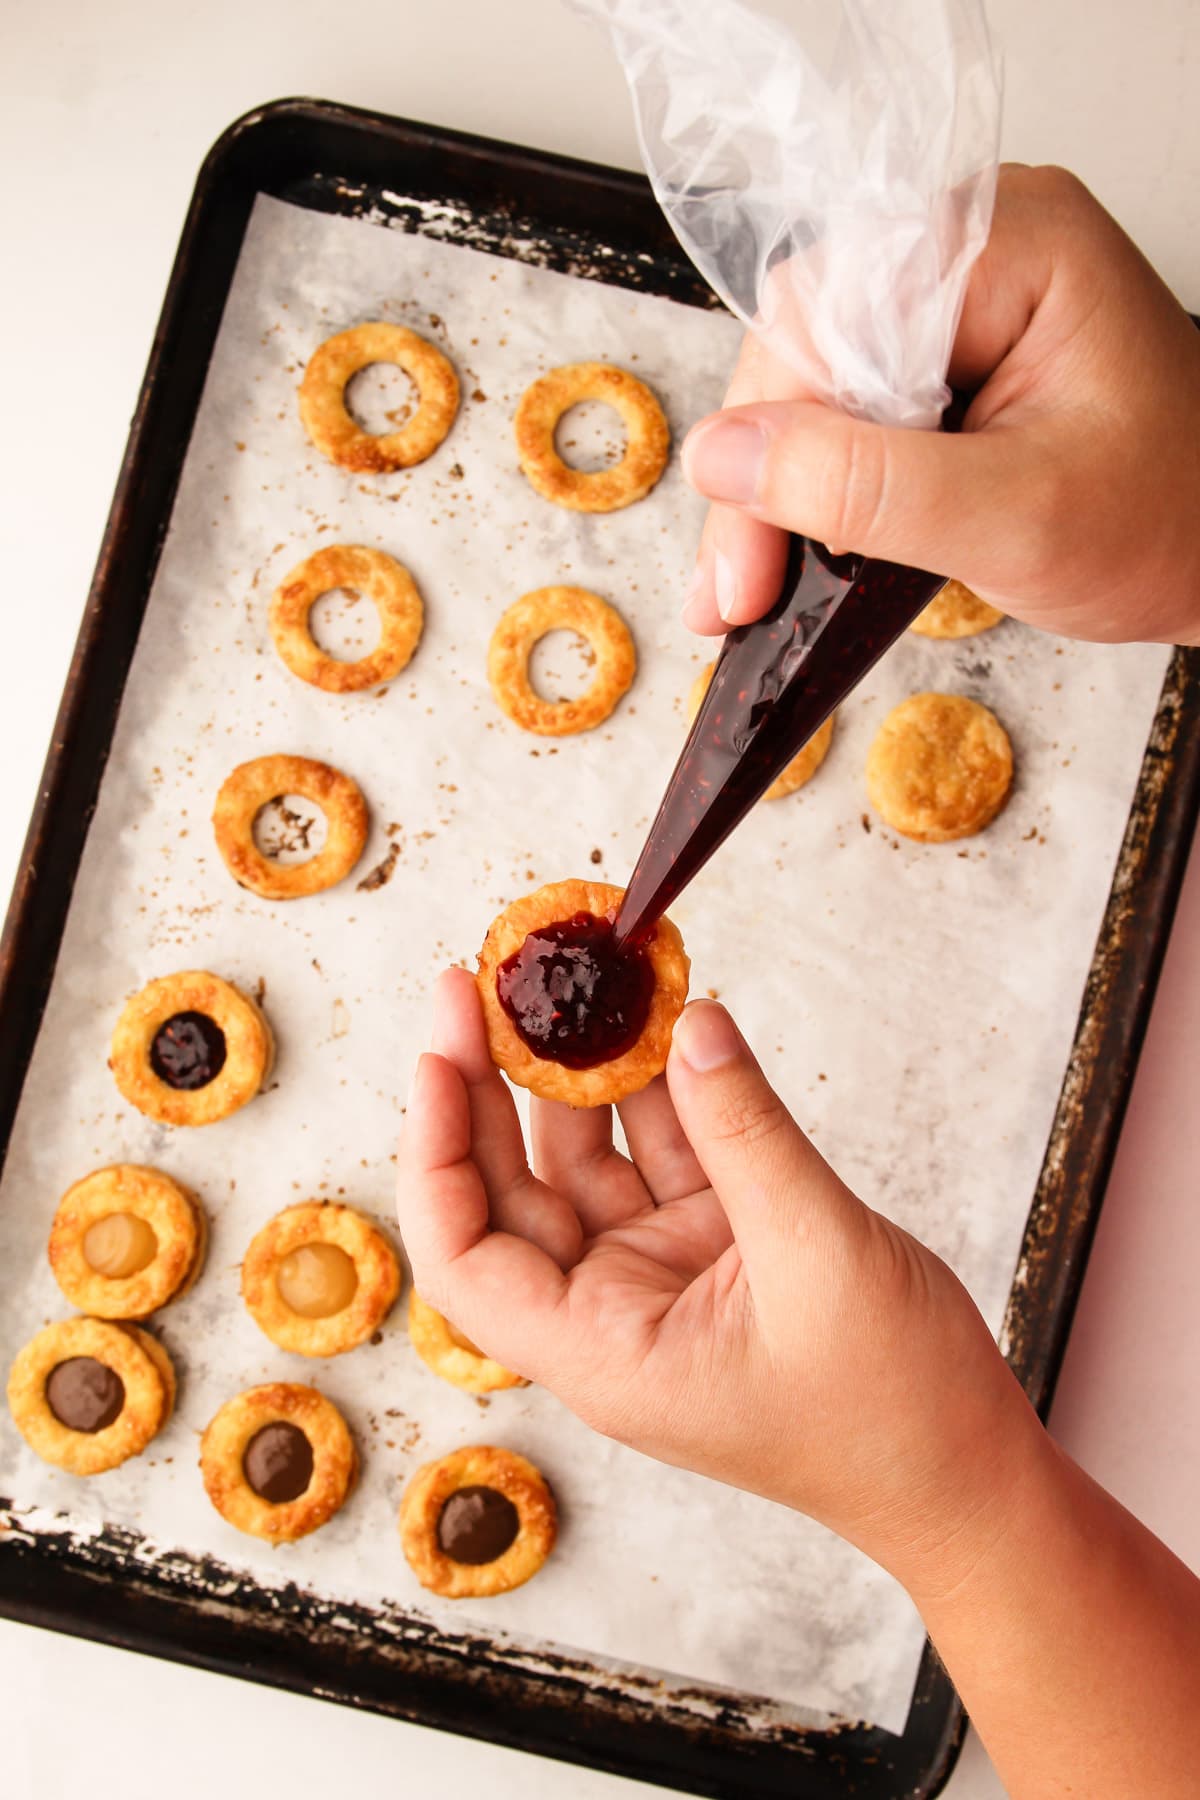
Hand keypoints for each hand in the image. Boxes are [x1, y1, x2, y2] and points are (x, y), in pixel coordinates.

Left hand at [395, 969, 1043, 1583]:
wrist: (967, 1473)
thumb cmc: (891, 1412)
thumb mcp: (818, 1255)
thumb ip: (746, 1134)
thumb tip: (691, 1027)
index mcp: (603, 1351)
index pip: (467, 1256)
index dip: (437, 1152)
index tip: (443, 1051)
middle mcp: (612, 1312)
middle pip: (512, 1190)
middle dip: (490, 1085)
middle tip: (481, 981)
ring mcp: (660, 1276)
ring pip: (588, 1158)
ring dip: (580, 1073)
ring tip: (573, 979)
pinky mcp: (713, 1247)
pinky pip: (665, 1151)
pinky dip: (663, 1087)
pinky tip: (659, 1020)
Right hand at [679, 164, 1199, 646]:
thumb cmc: (1167, 523)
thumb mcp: (1012, 519)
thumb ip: (864, 485)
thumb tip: (723, 458)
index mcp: (1016, 245)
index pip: (827, 309)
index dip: (767, 432)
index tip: (746, 552)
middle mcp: (982, 248)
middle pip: (806, 340)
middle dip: (763, 473)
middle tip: (741, 586)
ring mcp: (963, 300)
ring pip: (813, 379)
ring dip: (778, 488)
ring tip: (755, 585)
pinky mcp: (952, 356)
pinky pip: (848, 405)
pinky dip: (817, 485)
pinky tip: (798, 545)